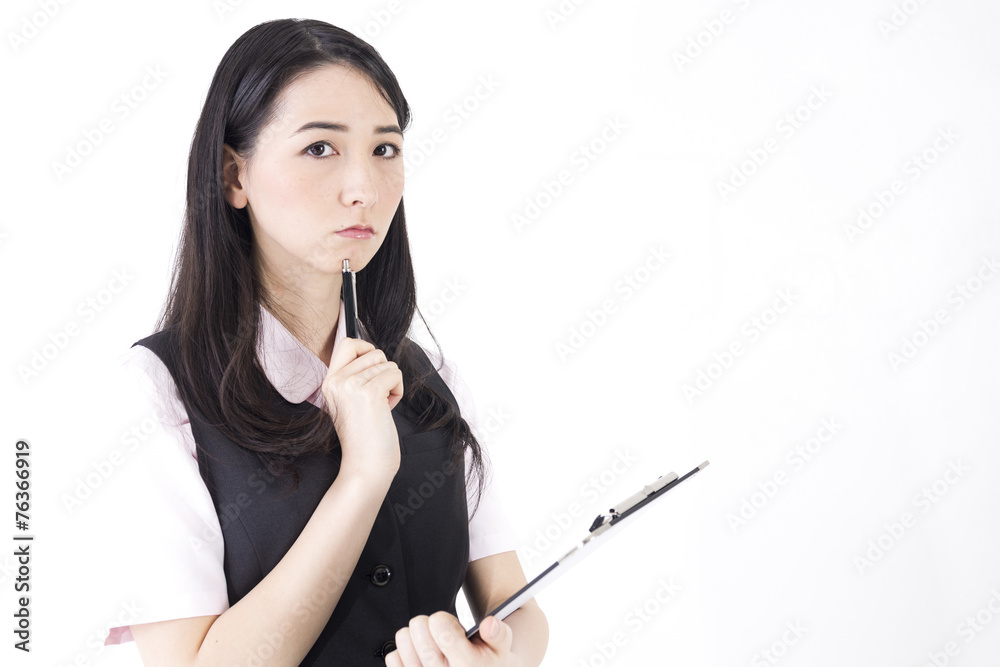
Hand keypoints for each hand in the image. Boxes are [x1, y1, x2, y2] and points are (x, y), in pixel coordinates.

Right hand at [320, 337, 403, 478]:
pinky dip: (398, 391)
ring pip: (387, 364)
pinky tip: (387, 409)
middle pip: (373, 352)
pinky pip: (395, 375)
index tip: (373, 370)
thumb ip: (355, 377)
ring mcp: (351, 385)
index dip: (367, 349)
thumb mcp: (350, 401)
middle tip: (377, 398)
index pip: (347, 343)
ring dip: (391, 384)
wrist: (365, 466)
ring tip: (380, 407)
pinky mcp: (369, 393)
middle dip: (383, 372)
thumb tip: (372, 353)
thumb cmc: (364, 437)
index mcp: (329, 382)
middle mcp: (336, 381)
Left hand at [386, 611, 512, 666]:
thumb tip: (489, 624)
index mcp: (468, 666)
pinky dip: (403, 651)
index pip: (442, 630)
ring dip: (414, 635)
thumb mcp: (500, 647)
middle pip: (420, 632)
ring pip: (404, 641)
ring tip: (429, 642)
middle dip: (427, 622)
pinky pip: (393, 658)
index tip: (448, 624)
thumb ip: (499, 633)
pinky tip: (418, 655)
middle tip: (438, 630)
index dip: (442, 619)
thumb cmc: (486, 660)